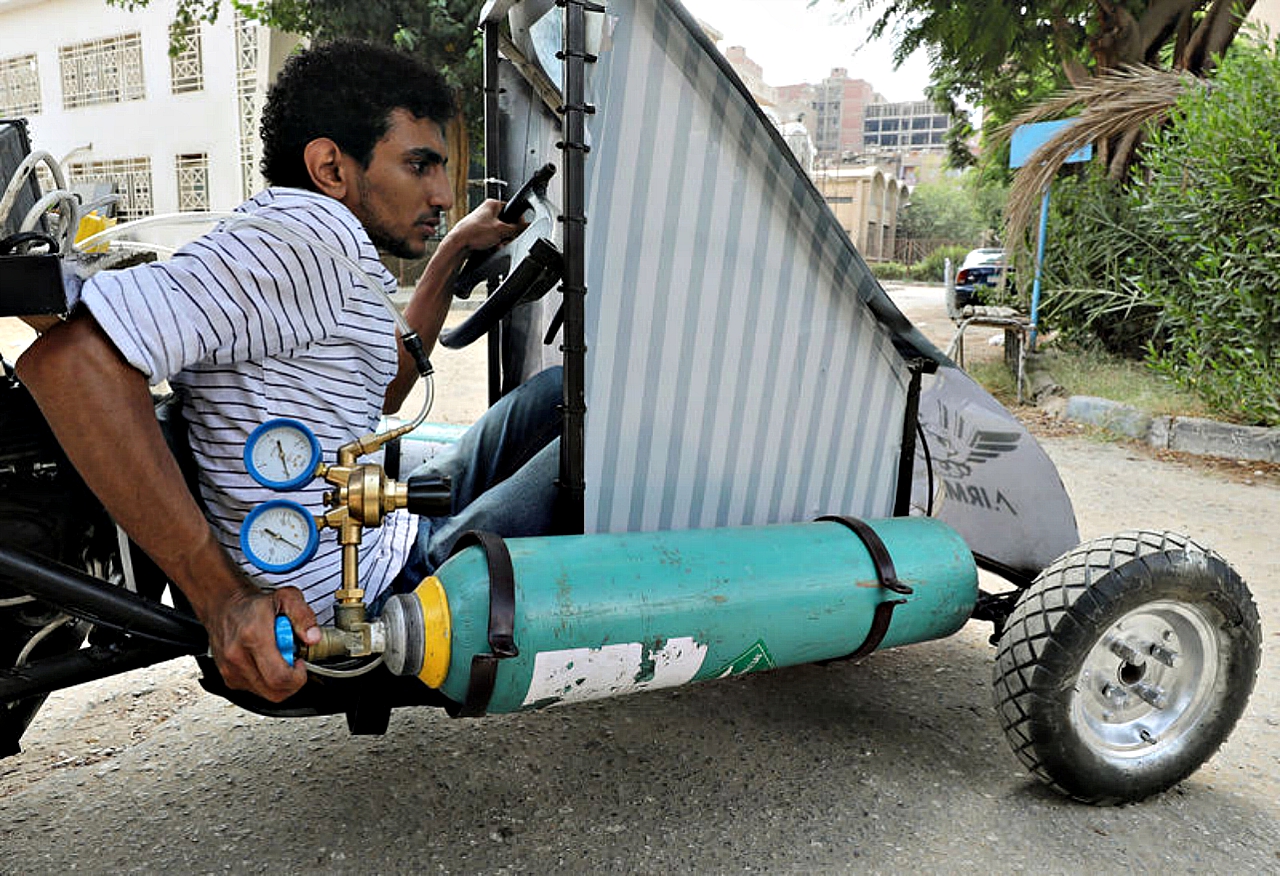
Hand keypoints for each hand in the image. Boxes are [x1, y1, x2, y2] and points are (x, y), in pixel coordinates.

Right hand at [202, 583, 320, 702]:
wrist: (223, 606)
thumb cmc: (254, 604)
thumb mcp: (286, 597)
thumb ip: (303, 616)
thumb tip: (313, 638)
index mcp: (253, 637)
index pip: (280, 677)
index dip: (298, 676)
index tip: (300, 662)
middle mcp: (238, 657)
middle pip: (275, 692)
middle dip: (292, 682)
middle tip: (293, 663)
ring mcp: (231, 670)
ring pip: (266, 694)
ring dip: (280, 682)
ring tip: (279, 660)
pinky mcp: (229, 679)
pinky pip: (256, 692)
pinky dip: (267, 682)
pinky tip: (267, 663)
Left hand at [445, 198, 525, 253]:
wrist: (458, 244)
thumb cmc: (473, 233)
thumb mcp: (501, 230)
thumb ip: (517, 228)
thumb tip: (526, 226)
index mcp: (492, 204)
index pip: (512, 209)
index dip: (518, 221)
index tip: (519, 229)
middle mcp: (487, 211)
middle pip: (507, 223)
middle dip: (508, 234)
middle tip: (505, 239)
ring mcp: (482, 222)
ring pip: (500, 232)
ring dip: (501, 240)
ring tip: (496, 244)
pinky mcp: (479, 232)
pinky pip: (492, 237)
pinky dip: (494, 243)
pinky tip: (491, 246)